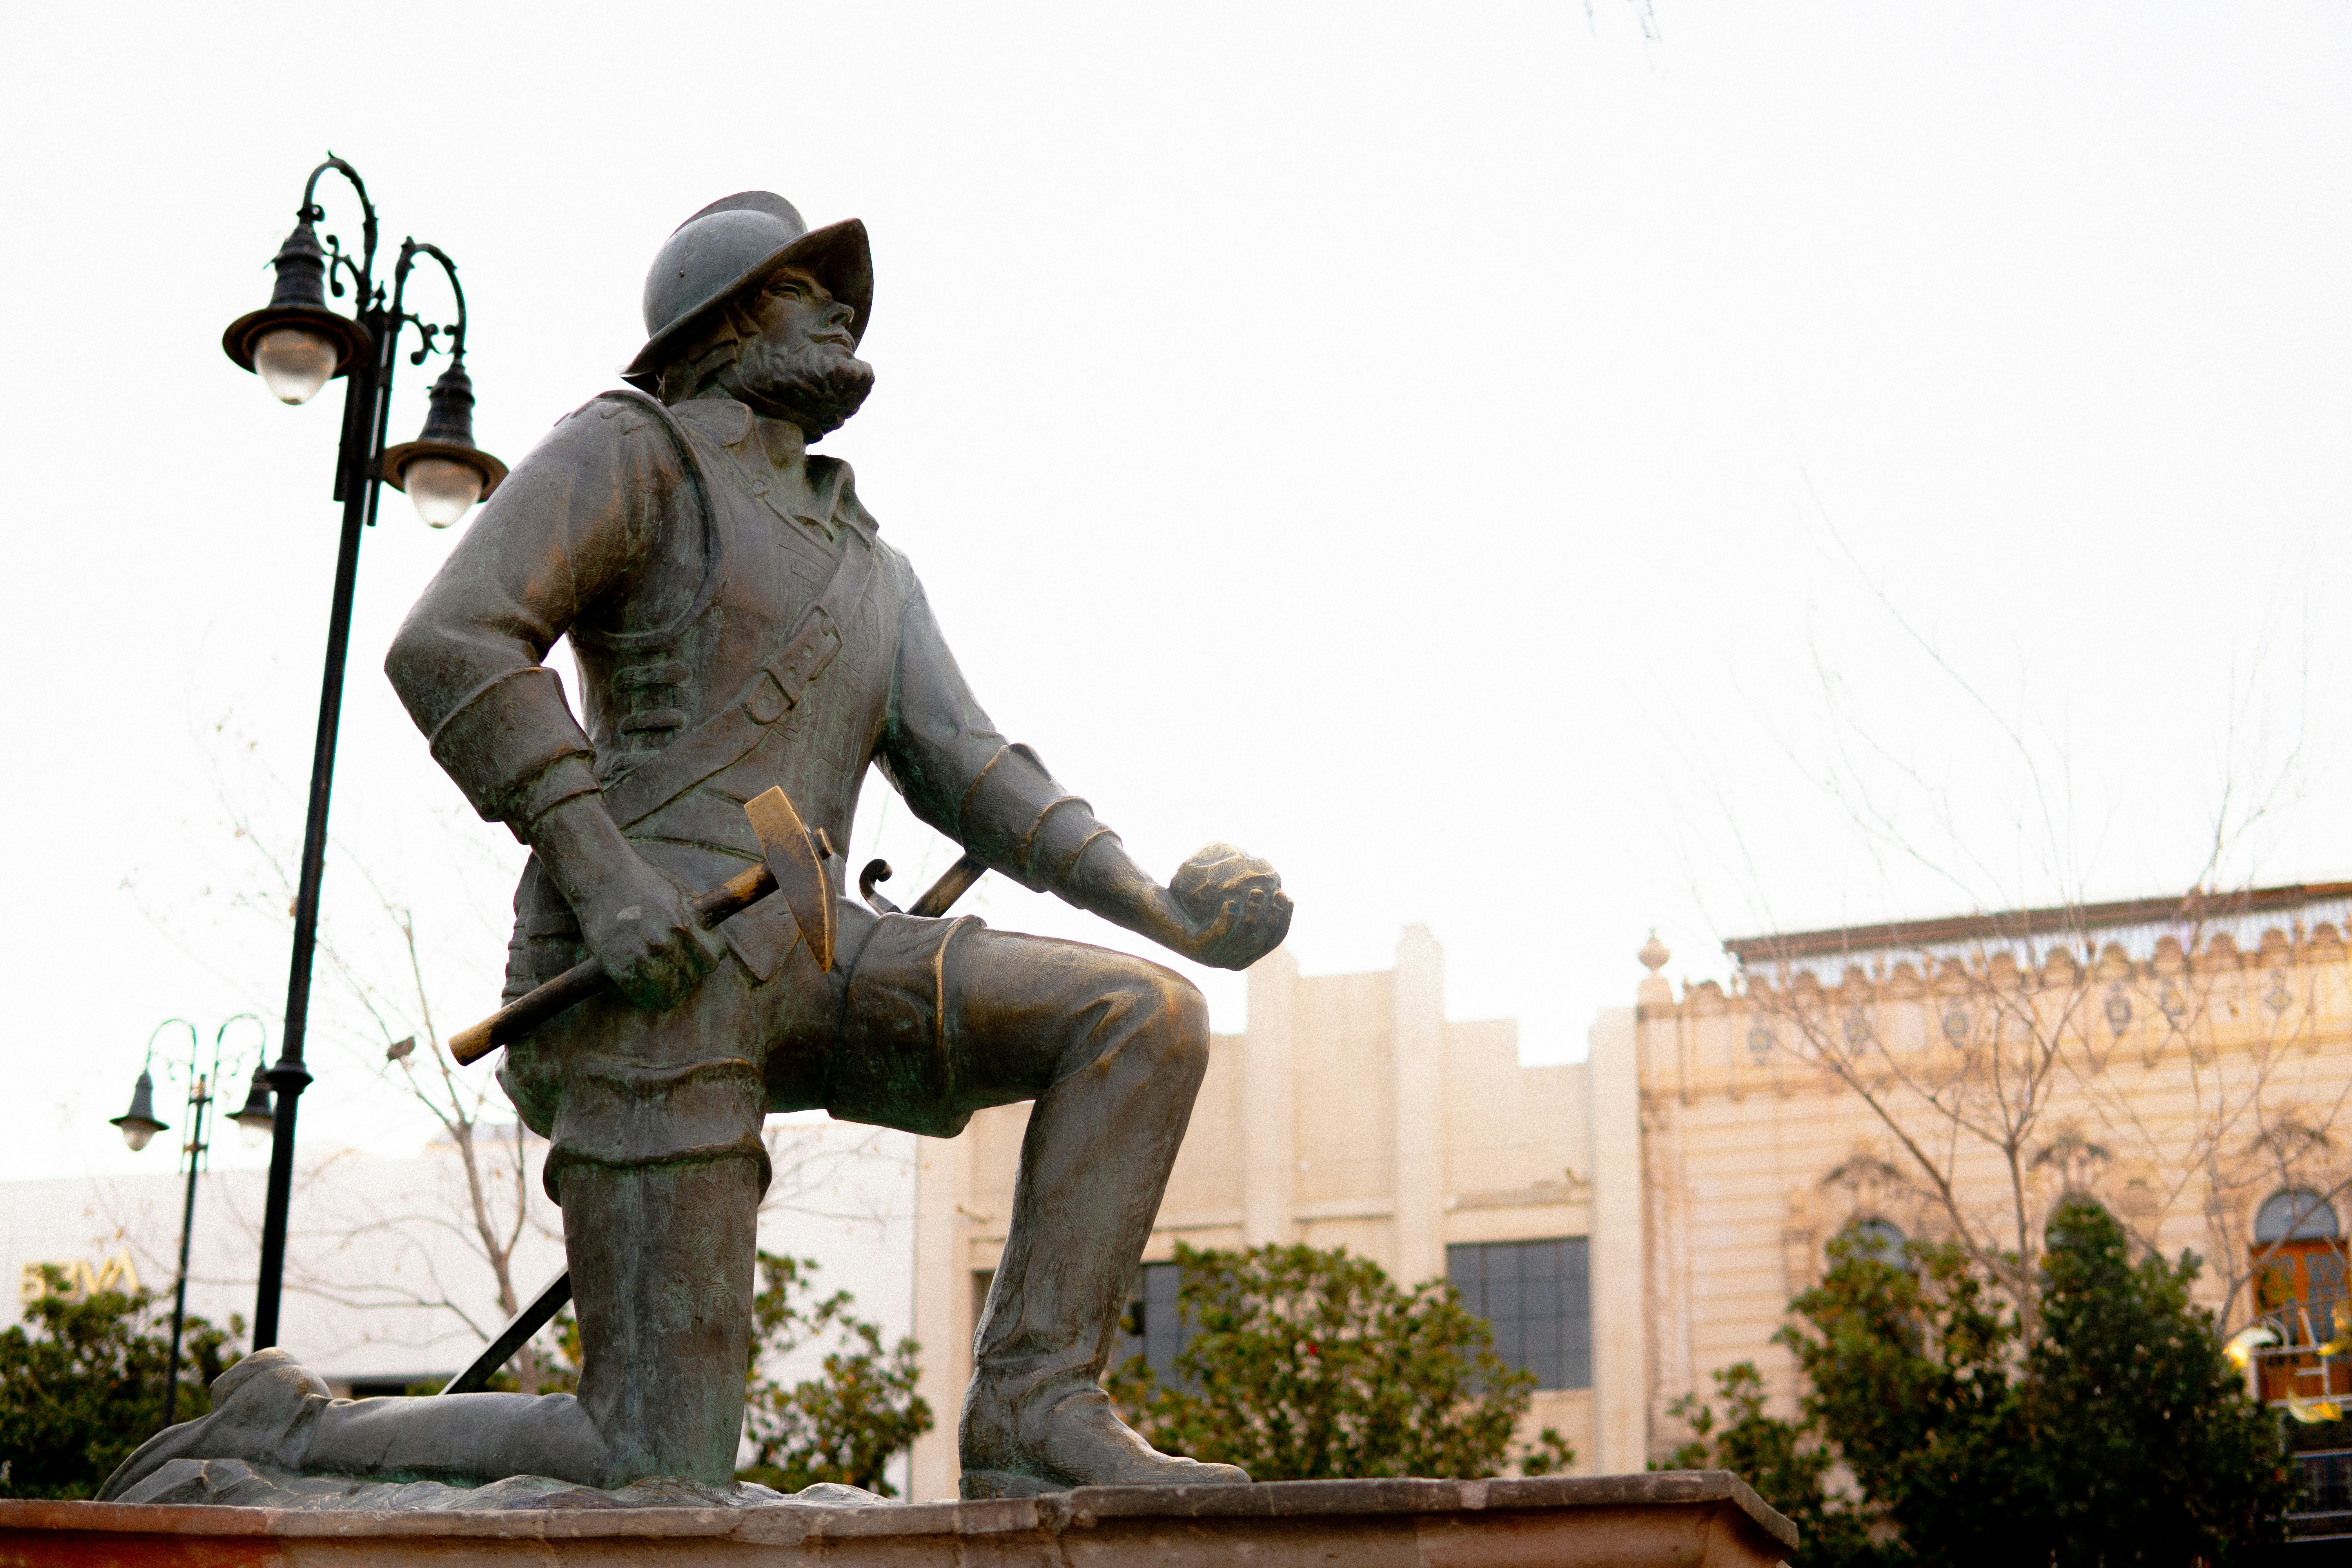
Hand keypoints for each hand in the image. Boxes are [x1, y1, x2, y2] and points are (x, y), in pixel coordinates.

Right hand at [576, 851, 724, 1011]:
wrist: (604, 878)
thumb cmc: (645, 881)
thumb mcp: (682, 891)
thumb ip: (699, 916)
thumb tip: (714, 939)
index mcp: (687, 926)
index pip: (712, 960)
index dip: (705, 959)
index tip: (696, 958)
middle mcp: (667, 944)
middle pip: (692, 978)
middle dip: (685, 973)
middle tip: (673, 967)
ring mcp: (643, 958)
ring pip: (669, 994)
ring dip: (667, 989)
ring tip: (659, 979)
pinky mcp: (620, 968)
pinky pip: (641, 995)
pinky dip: (644, 994)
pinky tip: (641, 983)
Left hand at [1157, 843, 1293, 969]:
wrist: (1154, 911)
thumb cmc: (1193, 905)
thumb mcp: (1226, 904)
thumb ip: (1249, 904)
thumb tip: (1278, 889)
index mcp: (1242, 953)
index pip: (1272, 940)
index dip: (1284, 920)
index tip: (1287, 895)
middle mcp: (1229, 961)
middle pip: (1261, 941)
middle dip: (1272, 915)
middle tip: (1272, 890)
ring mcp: (1212, 958)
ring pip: (1242, 939)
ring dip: (1253, 913)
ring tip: (1253, 890)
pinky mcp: (1195, 950)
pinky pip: (1218, 936)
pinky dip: (1227, 918)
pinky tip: (1229, 900)